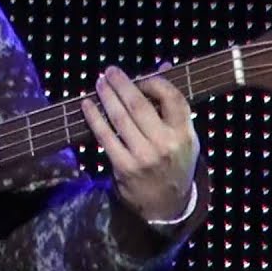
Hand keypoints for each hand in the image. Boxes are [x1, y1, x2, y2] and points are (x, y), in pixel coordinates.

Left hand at [80, 65, 199, 222]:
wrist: (166, 204)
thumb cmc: (173, 162)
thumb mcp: (183, 136)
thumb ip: (174, 104)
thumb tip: (164, 65)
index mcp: (184, 134)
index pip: (172, 98)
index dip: (155, 82)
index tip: (141, 77)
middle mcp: (165, 144)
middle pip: (139, 105)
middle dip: (122, 84)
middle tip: (110, 72)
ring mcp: (144, 156)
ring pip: (120, 118)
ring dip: (106, 96)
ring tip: (99, 83)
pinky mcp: (124, 166)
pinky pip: (105, 136)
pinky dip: (94, 118)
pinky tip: (87, 105)